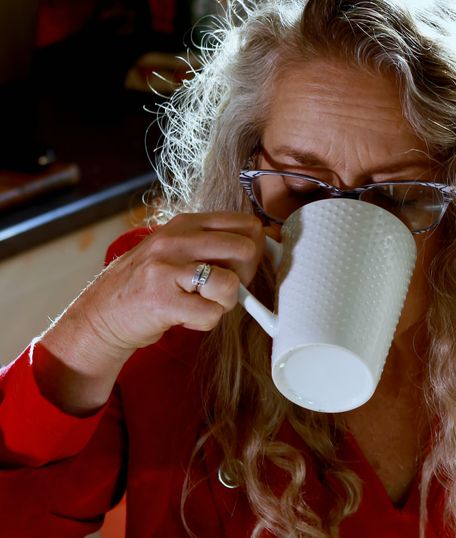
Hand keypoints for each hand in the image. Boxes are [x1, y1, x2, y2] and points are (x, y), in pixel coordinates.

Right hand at [75, 212, 267, 351]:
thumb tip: (265, 243)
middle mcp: (176, 239)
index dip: (255, 250)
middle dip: (245, 277)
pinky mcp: (162, 299)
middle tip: (221, 289)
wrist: (100, 314)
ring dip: (224, 303)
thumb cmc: (149, 284)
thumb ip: (214, 244)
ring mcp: (167, 268)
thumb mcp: (178, 251)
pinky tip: (183, 317)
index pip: (247, 224)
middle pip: (247, 250)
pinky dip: (205, 322)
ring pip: (231, 283)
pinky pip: (212, 313)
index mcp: (185, 223)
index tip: (240, 267)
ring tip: (199, 303)